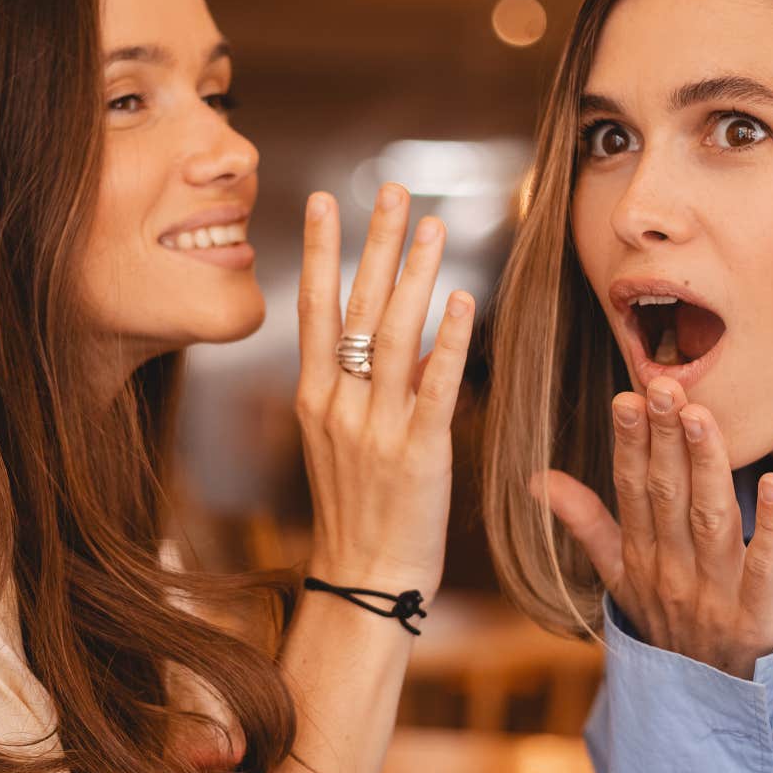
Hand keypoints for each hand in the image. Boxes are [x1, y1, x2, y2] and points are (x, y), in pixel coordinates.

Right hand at [297, 183, 473, 602]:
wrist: (363, 581)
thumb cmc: (358, 514)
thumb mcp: (341, 444)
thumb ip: (364, 390)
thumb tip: (400, 342)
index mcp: (314, 399)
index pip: (314, 309)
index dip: (317, 252)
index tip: (320, 201)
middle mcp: (338, 406)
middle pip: (357, 307)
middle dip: (375, 243)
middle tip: (394, 190)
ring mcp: (375, 429)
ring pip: (395, 336)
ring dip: (414, 275)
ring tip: (432, 226)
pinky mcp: (417, 454)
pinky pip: (434, 388)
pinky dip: (447, 342)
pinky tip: (459, 301)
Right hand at [534, 377, 772, 678]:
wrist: (704, 699)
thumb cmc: (664, 620)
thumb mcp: (616, 575)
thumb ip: (584, 522)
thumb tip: (536, 479)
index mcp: (640, 556)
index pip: (631, 491)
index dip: (629, 444)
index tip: (626, 396)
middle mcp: (672, 570)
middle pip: (668, 496)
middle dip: (665, 439)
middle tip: (664, 385)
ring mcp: (714, 592)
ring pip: (710, 520)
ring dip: (706, 466)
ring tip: (700, 416)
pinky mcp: (757, 614)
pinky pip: (765, 566)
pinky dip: (771, 526)